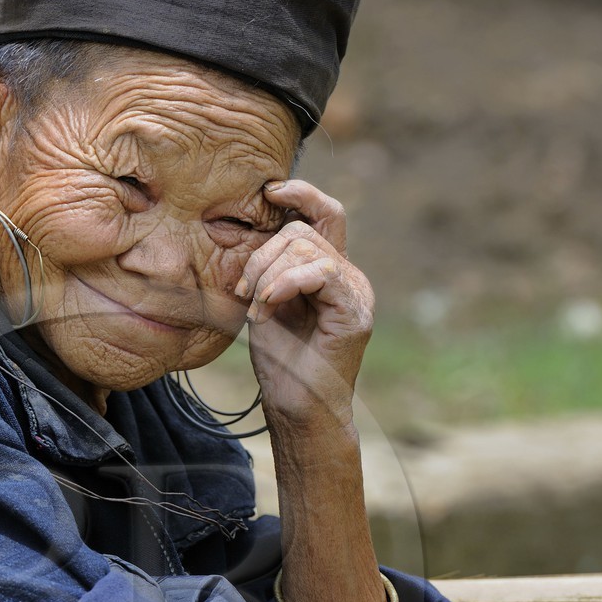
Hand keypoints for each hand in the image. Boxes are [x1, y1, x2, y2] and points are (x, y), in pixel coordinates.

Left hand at [235, 179, 373, 428]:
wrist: (297, 410)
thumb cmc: (281, 363)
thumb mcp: (267, 303)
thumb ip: (271, 268)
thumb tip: (261, 227)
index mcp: (331, 271)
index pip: (325, 214)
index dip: (301, 194)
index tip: (270, 191)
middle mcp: (349, 277)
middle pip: (301, 231)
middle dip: (261, 256)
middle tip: (245, 293)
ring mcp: (356, 292)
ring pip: (306, 248)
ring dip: (267, 276)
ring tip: (257, 310)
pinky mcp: (355, 311)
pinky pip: (321, 271)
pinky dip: (286, 283)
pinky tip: (268, 306)